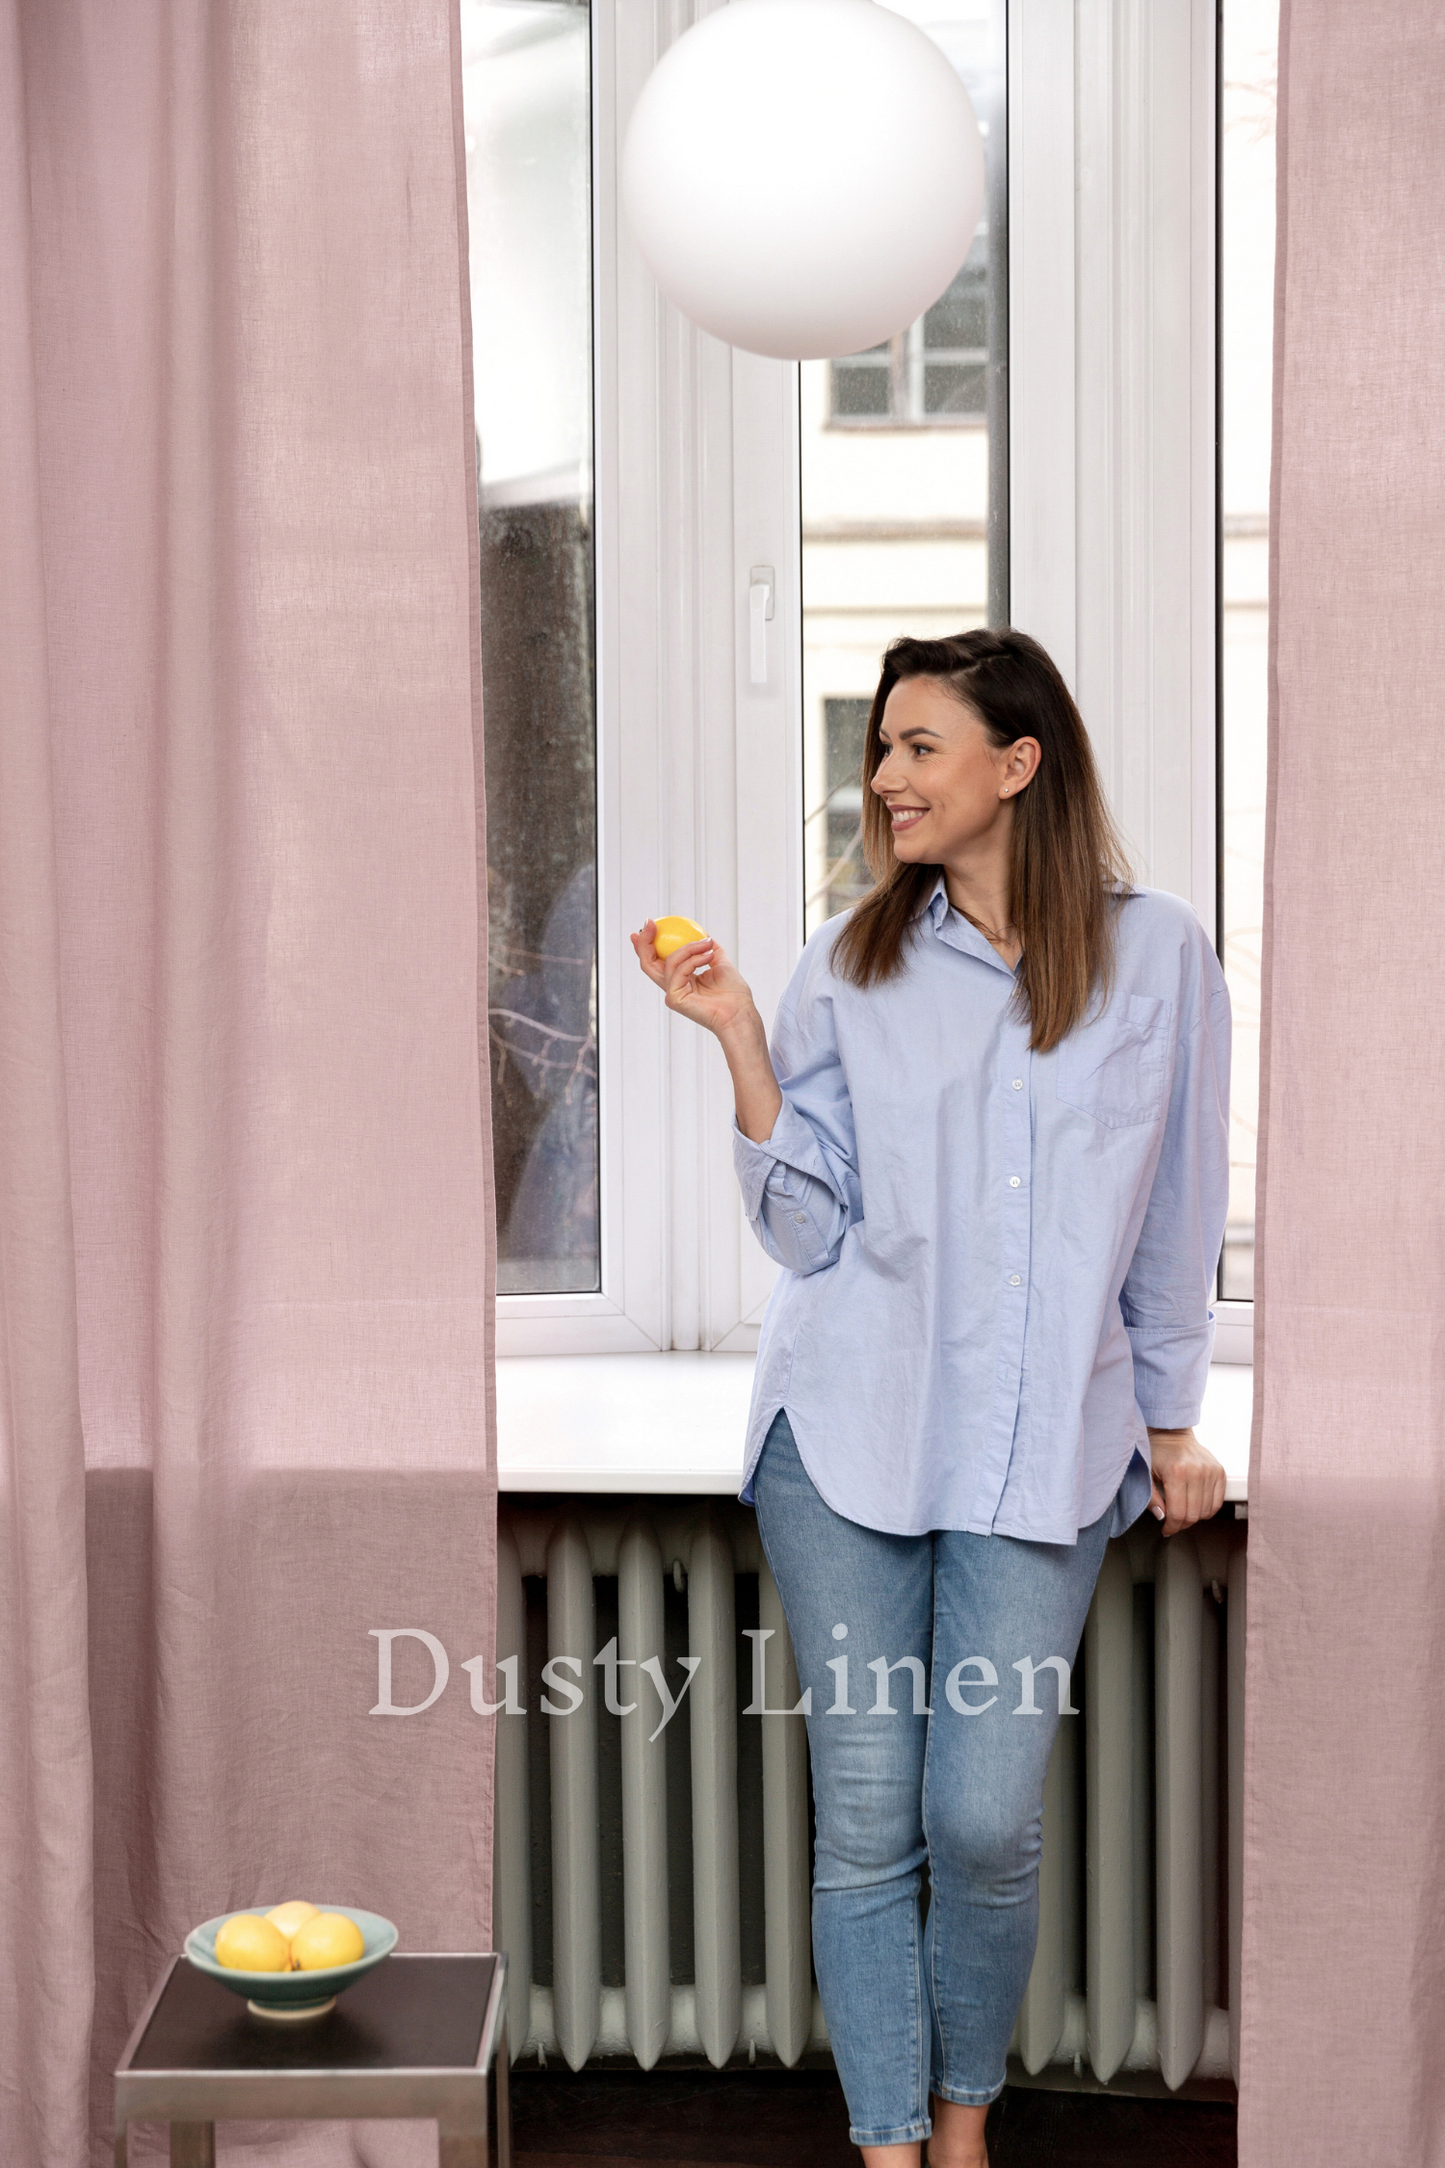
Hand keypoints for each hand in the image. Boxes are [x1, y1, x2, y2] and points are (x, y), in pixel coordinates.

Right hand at [631, 921, 759, 1039]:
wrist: (740, 1012)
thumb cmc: (734, 995)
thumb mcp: (720, 962)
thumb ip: (708, 949)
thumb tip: (702, 933)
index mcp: (681, 980)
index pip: (657, 961)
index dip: (647, 944)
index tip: (648, 924)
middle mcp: (673, 987)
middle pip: (648, 963)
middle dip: (646, 941)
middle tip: (650, 924)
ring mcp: (672, 994)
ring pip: (670, 961)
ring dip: (690, 947)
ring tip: (708, 944)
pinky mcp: (675, 998)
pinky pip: (680, 970)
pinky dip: (695, 959)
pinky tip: (709, 956)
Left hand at [1146, 1427, 1225, 1536]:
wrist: (1172, 1434)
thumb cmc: (1157, 1453)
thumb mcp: (1146, 1474)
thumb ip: (1151, 1498)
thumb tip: (1162, 1517)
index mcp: (1177, 1472)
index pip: (1178, 1513)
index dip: (1172, 1526)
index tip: (1166, 1529)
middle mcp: (1197, 1472)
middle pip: (1194, 1514)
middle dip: (1182, 1524)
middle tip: (1173, 1523)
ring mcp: (1211, 1471)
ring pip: (1207, 1511)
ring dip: (1195, 1518)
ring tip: (1184, 1513)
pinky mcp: (1220, 1471)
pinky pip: (1217, 1502)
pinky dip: (1208, 1510)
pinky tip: (1196, 1507)